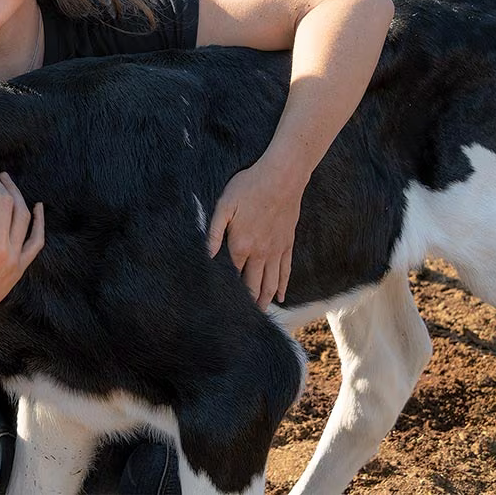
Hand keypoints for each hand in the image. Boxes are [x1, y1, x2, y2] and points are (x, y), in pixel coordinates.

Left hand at [207, 161, 300, 307]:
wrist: (282, 177)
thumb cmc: (249, 187)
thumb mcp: (224, 205)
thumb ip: (214, 232)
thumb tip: (207, 255)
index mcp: (241, 245)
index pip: (234, 275)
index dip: (229, 290)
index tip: (224, 305)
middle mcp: (260, 253)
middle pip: (254, 285)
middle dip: (249, 303)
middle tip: (244, 319)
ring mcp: (276, 250)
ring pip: (271, 282)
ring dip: (265, 299)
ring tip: (261, 313)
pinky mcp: (287, 243)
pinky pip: (286, 270)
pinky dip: (283, 285)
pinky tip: (280, 296)